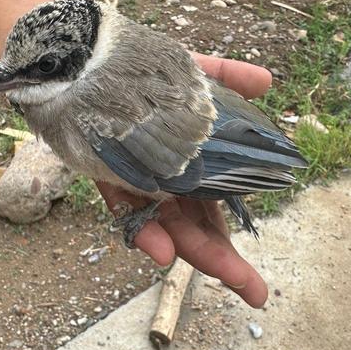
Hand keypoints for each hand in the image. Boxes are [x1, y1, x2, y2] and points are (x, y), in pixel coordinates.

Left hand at [98, 54, 271, 307]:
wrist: (84, 59)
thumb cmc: (140, 68)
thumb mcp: (189, 71)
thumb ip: (225, 77)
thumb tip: (266, 81)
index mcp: (189, 157)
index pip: (217, 202)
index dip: (237, 231)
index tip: (260, 259)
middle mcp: (166, 174)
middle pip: (197, 222)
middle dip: (224, 256)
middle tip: (254, 290)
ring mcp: (138, 179)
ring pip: (168, 224)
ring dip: (192, 250)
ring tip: (226, 276)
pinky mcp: (109, 179)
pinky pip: (128, 211)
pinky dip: (146, 231)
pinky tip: (161, 248)